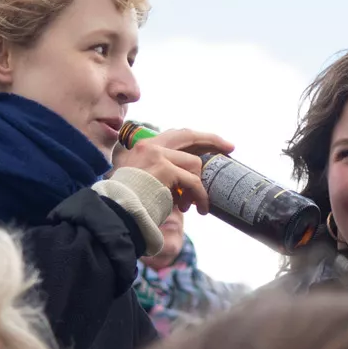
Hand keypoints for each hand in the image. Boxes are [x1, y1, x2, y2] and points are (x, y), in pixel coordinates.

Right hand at [111, 126, 233, 214]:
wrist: (116, 213)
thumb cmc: (130, 203)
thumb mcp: (145, 181)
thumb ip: (164, 173)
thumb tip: (189, 178)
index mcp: (143, 147)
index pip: (176, 135)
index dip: (197, 138)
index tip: (216, 143)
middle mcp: (149, 146)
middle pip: (188, 135)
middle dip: (212, 140)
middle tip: (230, 148)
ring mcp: (156, 155)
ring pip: (194, 164)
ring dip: (198, 187)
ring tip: (195, 205)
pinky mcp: (164, 169)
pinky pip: (193, 182)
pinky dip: (200, 196)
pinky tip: (198, 209)